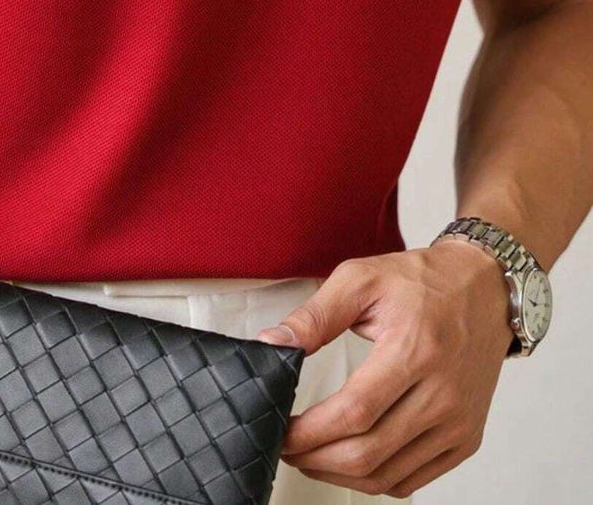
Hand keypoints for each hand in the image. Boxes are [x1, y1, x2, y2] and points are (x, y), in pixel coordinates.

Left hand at [256, 241, 514, 496]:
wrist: (486, 288)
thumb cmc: (421, 281)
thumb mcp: (360, 279)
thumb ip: (314, 316)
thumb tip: (272, 344)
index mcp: (415, 350)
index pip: (354, 412)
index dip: (310, 432)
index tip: (281, 432)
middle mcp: (443, 394)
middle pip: (369, 453)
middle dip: (315, 460)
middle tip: (287, 448)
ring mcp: (458, 422)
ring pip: (388, 475)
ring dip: (340, 475)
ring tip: (310, 457)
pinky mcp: (466, 437)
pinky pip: (413, 480)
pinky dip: (375, 479)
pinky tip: (350, 460)